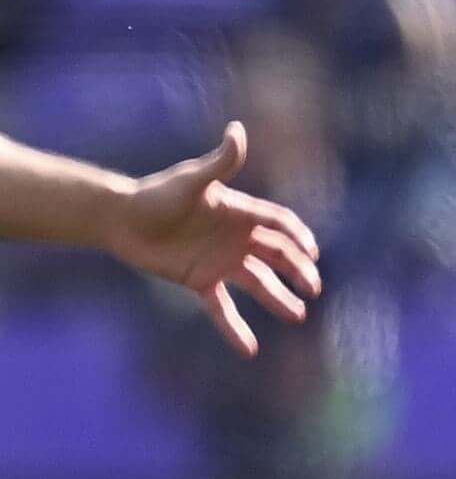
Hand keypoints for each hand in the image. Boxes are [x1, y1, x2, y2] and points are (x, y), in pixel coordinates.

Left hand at [104, 123, 323, 356]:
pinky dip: (234, 328)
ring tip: (297, 316)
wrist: (120, 219)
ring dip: (279, 300)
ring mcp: (221, 261)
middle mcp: (236, 238)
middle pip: (277, 256)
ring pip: (258, 283)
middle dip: (299, 272)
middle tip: (313, 288)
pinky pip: (222, 308)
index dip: (299, 236)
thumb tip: (237, 130)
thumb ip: (219, 162)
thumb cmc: (155, 194)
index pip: (279, 224)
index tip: (314, 252)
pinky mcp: (201, 280)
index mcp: (240, 213)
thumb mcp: (191, 180)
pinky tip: (249, 348)